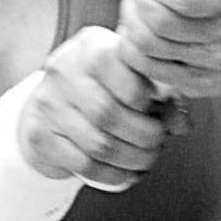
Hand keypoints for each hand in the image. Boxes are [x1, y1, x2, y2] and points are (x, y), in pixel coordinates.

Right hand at [16, 26, 168, 190]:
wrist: (50, 103)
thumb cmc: (103, 86)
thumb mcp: (133, 77)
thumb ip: (165, 95)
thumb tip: (180, 124)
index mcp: (91, 45)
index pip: (121, 68)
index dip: (145, 95)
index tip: (155, 107)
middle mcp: (64, 69)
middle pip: (109, 113)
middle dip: (145, 137)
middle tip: (158, 142)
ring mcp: (48, 103)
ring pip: (99, 144)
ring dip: (133, 159)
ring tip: (145, 159)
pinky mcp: (40, 136)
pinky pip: (84, 165)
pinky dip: (114, 175)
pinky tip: (126, 172)